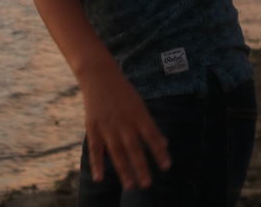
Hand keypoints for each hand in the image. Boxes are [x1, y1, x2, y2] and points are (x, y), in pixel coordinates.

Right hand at [78, 60, 170, 190]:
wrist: (98, 74)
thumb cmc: (123, 91)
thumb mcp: (140, 104)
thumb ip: (150, 125)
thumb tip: (165, 143)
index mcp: (138, 114)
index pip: (152, 135)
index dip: (159, 151)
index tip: (167, 166)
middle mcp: (123, 121)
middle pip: (133, 147)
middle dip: (141, 166)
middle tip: (147, 184)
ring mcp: (107, 124)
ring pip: (116, 151)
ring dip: (123, 169)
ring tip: (130, 186)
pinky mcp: (93, 126)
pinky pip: (95, 148)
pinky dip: (97, 163)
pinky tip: (99, 178)